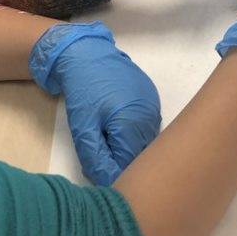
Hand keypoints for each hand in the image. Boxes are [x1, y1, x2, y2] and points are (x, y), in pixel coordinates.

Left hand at [29, 21, 160, 185]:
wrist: (85, 53)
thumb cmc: (82, 90)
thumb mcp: (83, 128)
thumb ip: (97, 160)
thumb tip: (110, 183)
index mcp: (135, 124)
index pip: (130, 165)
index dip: (114, 172)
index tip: (99, 170)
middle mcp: (151, 115)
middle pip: (141, 153)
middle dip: (123, 160)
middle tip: (102, 154)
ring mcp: (153, 104)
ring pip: (146, 140)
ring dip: (129, 146)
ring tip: (108, 136)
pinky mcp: (151, 96)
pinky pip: (147, 124)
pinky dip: (134, 131)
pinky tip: (116, 123)